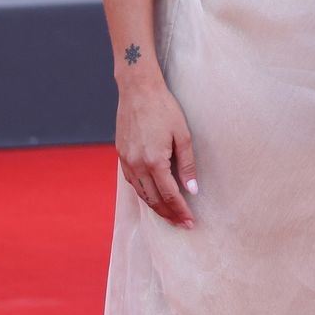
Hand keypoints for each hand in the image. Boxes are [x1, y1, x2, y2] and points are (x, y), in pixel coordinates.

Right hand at [115, 76, 198, 226]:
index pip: (169, 195)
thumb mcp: (183, 135)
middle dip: (168, 214)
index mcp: (154, 161)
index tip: (190, 222)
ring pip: (140, 194)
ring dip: (155, 207)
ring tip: (169, 215)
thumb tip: (192, 190)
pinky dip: (143, 193)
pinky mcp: (121, 155)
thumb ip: (187, 164)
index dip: (180, 210)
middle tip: (182, 224)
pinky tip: (153, 195)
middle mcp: (136, 165)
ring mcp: (126, 161)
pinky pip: (132, 182)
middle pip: (153, 200)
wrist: (138, 89)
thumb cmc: (164, 108)